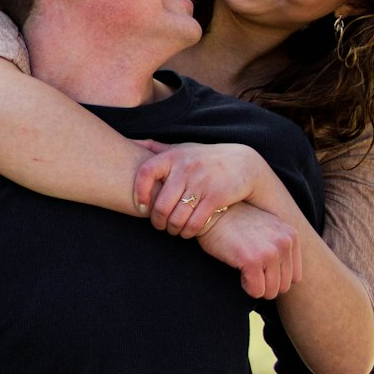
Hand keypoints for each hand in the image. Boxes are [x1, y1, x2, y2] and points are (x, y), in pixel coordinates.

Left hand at [132, 141, 264, 236]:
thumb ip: (157, 148)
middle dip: (157, 221)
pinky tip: (188, 232)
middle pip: (161, 204)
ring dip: (173, 229)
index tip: (141, 207)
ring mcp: (201, 183)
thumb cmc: (205, 159)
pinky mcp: (215, 197)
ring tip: (173, 230)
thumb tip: (132, 142)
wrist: (242, 164)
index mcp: (174, 156)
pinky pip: (195, 222)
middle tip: (159, 226)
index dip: (139, 193)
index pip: (145, 173)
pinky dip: (188, 232)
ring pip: (177, 217)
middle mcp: (186, 168)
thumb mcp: (183, 149)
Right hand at [196, 202, 300, 299]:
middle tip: (250, 268)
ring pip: (271, 292)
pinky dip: (246, 286)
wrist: (213, 212)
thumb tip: (287, 280)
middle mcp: (285, 243)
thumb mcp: (268, 229)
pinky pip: (256, 291)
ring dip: (256, 286)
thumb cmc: (236, 223)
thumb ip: (281, 247)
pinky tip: (238, 268)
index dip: (276, 277)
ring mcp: (270, 252)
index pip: (295, 276)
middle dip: (266, 284)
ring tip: (244, 267)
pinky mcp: (252, 260)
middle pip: (283, 287)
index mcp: (291, 236)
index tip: (260, 265)